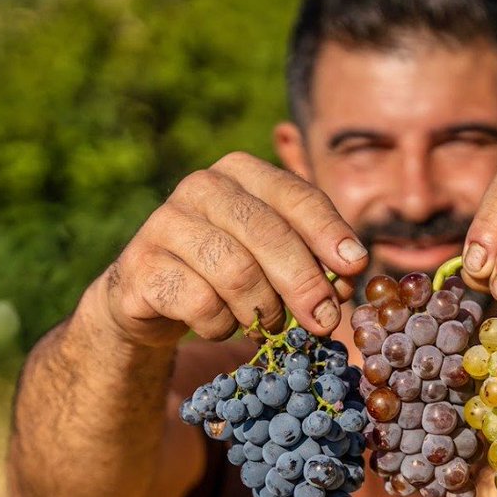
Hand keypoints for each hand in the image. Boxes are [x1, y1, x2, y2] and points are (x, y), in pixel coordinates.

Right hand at [100, 153, 367, 346]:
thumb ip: (312, 258)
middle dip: (305, 282)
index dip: (330, 232)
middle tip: (325, 321)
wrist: (151, 296)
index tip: (356, 266)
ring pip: (236, 272)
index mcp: (241, 171)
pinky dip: (223, 325)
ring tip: (268, 325)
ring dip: (263, 310)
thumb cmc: (229, 271)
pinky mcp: (141, 266)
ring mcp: (165, 223)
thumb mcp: (274, 256)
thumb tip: (347, 278)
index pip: (296, 195)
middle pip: (268, 235)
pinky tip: (222, 325)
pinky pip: (201, 304)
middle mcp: (201, 186)